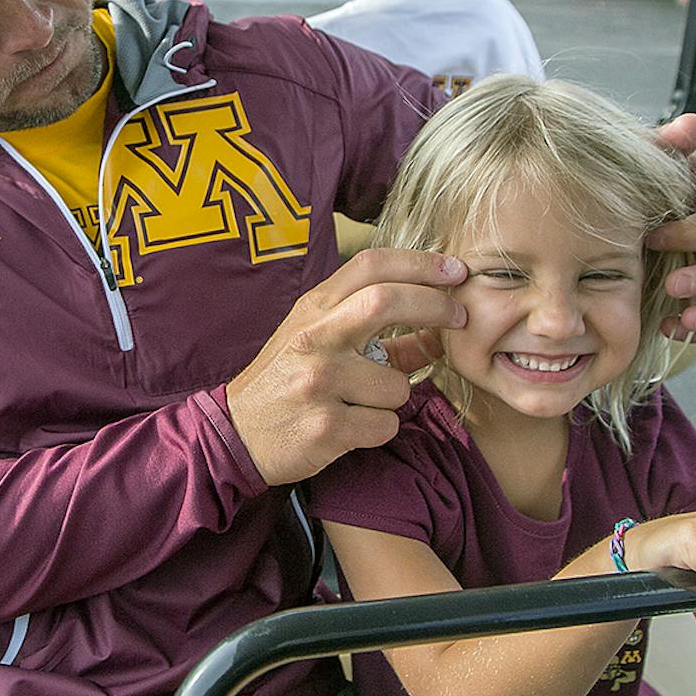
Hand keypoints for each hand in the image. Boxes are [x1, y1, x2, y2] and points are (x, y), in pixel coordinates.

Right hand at [227, 249, 467, 485]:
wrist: (236, 432)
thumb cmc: (285, 381)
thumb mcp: (320, 342)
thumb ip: (375, 333)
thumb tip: (436, 331)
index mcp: (313, 309)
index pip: (370, 266)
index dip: (420, 263)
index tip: (455, 271)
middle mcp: (313, 337)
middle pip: (386, 300)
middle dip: (435, 306)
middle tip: (460, 318)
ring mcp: (317, 381)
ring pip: (397, 384)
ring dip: (395, 397)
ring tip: (362, 403)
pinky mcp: (324, 426)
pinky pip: (385, 424)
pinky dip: (380, 429)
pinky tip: (352, 428)